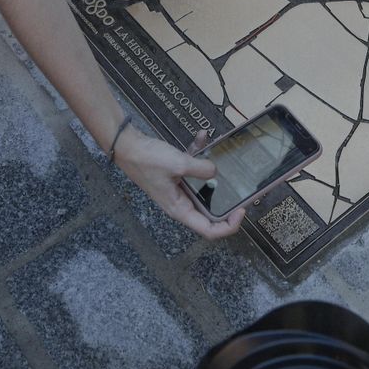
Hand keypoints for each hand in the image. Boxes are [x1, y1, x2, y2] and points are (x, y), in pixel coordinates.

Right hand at [114, 128, 246, 238]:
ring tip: (224, 159)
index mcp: (180, 209)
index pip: (209, 230)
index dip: (228, 226)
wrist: (126, 145)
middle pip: (210, 212)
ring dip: (213, 173)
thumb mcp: (179, 164)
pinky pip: (193, 169)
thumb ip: (201, 168)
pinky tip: (202, 137)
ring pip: (203, 188)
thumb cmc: (146, 160)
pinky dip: (199, 154)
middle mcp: (180, 203)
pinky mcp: (176, 175)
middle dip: (226, 202)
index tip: (241, 211)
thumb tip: (215, 170)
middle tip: (241, 192)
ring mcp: (178, 189)